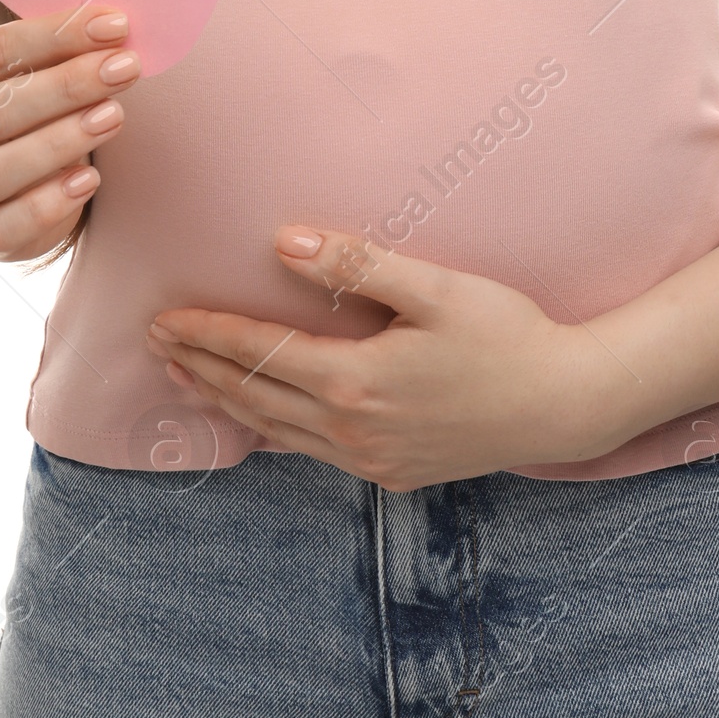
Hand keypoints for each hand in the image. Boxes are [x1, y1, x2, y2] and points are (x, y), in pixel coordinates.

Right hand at [0, 4, 139, 259]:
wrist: (3, 173)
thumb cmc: (24, 103)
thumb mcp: (29, 69)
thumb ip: (57, 47)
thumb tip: (113, 26)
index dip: (57, 35)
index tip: (115, 25)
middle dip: (66, 86)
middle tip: (124, 68)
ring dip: (59, 142)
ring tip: (113, 115)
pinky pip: (2, 228)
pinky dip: (46, 205)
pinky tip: (88, 179)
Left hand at [147, 227, 626, 488]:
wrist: (563, 403)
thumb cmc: (507, 334)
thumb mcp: (437, 288)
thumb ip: (358, 264)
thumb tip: (284, 244)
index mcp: (356, 382)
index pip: (260, 355)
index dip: (207, 335)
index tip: (163, 318)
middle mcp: (353, 430)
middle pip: (255, 397)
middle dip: (201, 368)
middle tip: (154, 343)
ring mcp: (371, 460)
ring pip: (277, 432)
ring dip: (227, 402)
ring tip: (187, 378)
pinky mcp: (391, 473)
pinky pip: (311, 453)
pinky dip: (271, 431)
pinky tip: (259, 419)